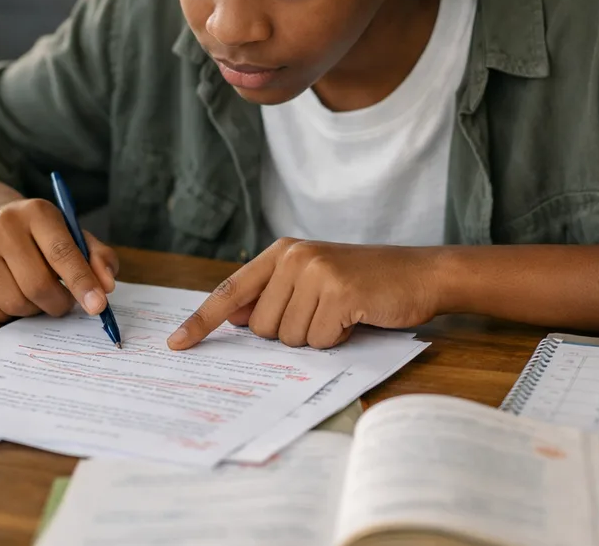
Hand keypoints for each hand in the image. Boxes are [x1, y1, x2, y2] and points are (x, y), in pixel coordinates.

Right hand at [0, 198, 118, 322]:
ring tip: (35, 294)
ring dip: (32, 310)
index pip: (62, 252)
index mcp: (36, 212)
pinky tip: (8, 294)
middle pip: (37, 285)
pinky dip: (5, 314)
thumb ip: (96, 258)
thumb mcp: (70, 234)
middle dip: (58, 304)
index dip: (82, 282)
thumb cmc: (36, 234)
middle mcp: (0, 226)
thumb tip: (106, 286)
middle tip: (64, 303)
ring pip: (13, 303)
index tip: (98, 306)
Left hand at [167, 239, 443, 349]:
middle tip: (325, 314)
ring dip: (318, 337)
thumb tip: (235, 320)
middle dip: (292, 334)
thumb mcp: (314, 281)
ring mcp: (316, 272)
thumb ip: (275, 296)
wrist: (421, 273)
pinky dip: (339, 339)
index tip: (177, 344)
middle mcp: (294, 257)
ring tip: (343, 313)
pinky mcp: (338, 291)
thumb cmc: (367, 283)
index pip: (231, 291)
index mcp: (282, 253)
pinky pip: (319, 340)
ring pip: (289, 338)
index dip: (203, 320)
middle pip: (262, 327)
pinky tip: (356, 317)